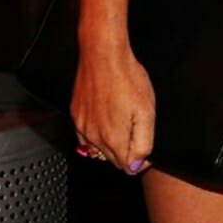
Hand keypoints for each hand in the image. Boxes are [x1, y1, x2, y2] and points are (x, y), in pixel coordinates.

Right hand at [71, 45, 155, 173]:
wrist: (103, 55)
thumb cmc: (126, 77)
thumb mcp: (147, 112)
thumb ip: (143, 143)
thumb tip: (137, 165)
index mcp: (112, 138)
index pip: (127, 167)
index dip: (140, 160)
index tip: (145, 147)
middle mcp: (93, 137)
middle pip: (113, 159)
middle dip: (126, 152)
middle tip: (136, 130)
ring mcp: (82, 126)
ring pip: (98, 149)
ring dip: (111, 143)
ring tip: (122, 121)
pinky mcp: (75, 115)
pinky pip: (86, 135)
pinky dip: (97, 133)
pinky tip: (107, 117)